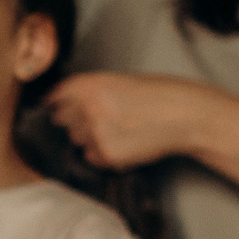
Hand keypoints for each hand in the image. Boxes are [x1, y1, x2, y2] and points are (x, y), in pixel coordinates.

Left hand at [44, 72, 216, 170]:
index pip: (55, 96)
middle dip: (74, 120)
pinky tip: (125, 143)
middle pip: (61, 120)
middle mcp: (87, 107)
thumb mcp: (117, 81)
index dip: (56, 103)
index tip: (55, 107)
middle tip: (99, 118)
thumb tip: (58, 105)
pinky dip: (103, 154)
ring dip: (89, 138)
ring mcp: (96, 133)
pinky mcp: (107, 155)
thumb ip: (88, 91)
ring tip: (118, 129)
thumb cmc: (156, 94)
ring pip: (77, 140)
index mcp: (88, 84)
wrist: (183, 114)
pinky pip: (92, 157)